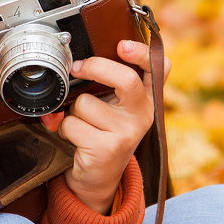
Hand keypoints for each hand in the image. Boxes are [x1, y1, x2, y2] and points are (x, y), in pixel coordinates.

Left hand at [43, 39, 169, 213]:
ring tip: (82, 124)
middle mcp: (143, 115)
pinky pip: (73, 125)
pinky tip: (77, 139)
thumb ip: (108, 84)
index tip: (122, 45)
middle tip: (78, 68)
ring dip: (73, 112)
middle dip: (96, 68)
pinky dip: (65, 129)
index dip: (142, 53)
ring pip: (86, 104)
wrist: (98, 177)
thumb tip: (78, 63)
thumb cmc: (103, 133)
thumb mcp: (115, 107)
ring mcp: (126, 134)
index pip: (158, 68)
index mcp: (146, 99)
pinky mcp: (107, 149)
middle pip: (127, 80)